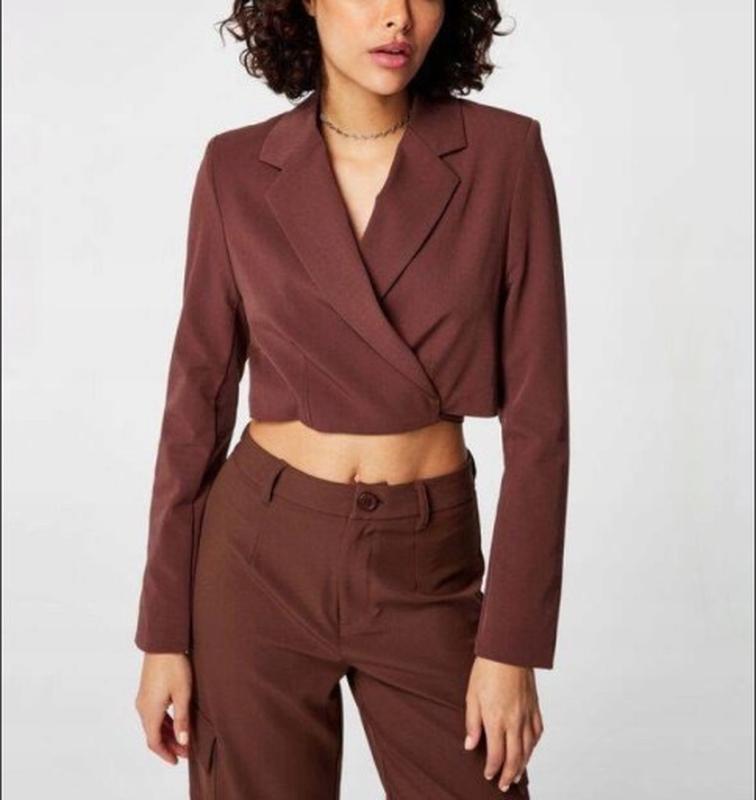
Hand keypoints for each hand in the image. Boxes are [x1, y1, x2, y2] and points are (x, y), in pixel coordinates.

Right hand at [135, 652, 192, 763]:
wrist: (163, 643)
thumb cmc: (174, 666)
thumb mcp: (183, 693)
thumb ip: (182, 718)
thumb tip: (183, 741)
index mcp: (149, 711)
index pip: (154, 741)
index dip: (166, 753)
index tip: (177, 761)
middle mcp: (142, 707)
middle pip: (153, 734)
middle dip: (169, 745)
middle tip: (186, 751)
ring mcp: (143, 699)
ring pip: (153, 724)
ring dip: (167, 733)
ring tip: (183, 738)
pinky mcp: (147, 691)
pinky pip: (153, 713)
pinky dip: (164, 722)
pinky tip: (176, 722)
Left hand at [464, 657, 543, 791]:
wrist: (509, 649)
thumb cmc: (487, 669)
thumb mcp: (472, 695)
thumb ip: (472, 723)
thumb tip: (471, 745)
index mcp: (496, 719)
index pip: (496, 754)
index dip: (492, 769)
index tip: (488, 775)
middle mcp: (514, 721)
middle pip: (515, 757)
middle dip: (509, 775)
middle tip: (505, 786)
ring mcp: (527, 714)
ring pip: (528, 748)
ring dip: (523, 764)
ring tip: (517, 774)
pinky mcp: (535, 706)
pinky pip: (538, 732)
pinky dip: (534, 745)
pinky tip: (529, 749)